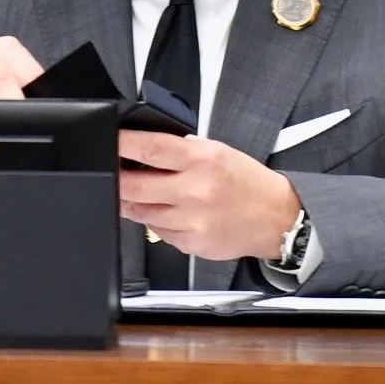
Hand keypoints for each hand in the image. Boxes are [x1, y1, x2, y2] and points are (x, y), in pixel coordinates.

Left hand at [117, 131, 302, 262]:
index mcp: (202, 160)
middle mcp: (195, 190)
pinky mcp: (191, 243)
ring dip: (131, 201)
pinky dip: (154, 221)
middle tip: (111, 171)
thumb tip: (145, 149)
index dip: (123, 144)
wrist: (276, 217)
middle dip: (117, 178)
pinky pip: (157, 231)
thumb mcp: (218, 152)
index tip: (109, 140)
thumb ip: (182, 150)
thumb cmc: (247, 182)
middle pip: (135, 185)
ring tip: (135, 192)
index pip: (151, 148)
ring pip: (141, 212)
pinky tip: (165, 212)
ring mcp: (192, 220)